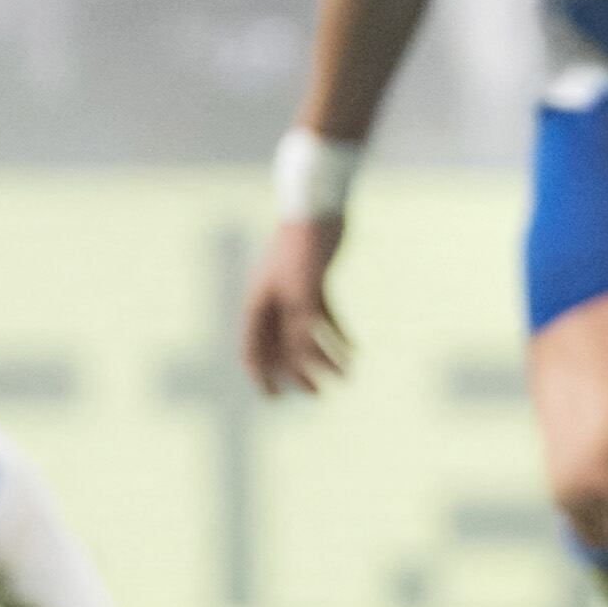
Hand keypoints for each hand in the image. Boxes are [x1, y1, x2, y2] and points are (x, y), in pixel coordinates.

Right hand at [238, 218, 351, 395]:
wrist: (318, 208)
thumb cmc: (304, 249)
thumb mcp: (303, 293)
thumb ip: (301, 328)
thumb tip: (304, 362)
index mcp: (257, 304)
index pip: (253, 348)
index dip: (262, 375)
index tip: (275, 398)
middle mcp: (271, 301)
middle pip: (278, 346)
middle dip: (296, 373)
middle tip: (315, 395)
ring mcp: (292, 292)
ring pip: (302, 334)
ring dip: (321, 357)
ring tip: (344, 377)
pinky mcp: (313, 283)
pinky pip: (323, 317)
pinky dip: (337, 334)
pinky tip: (354, 350)